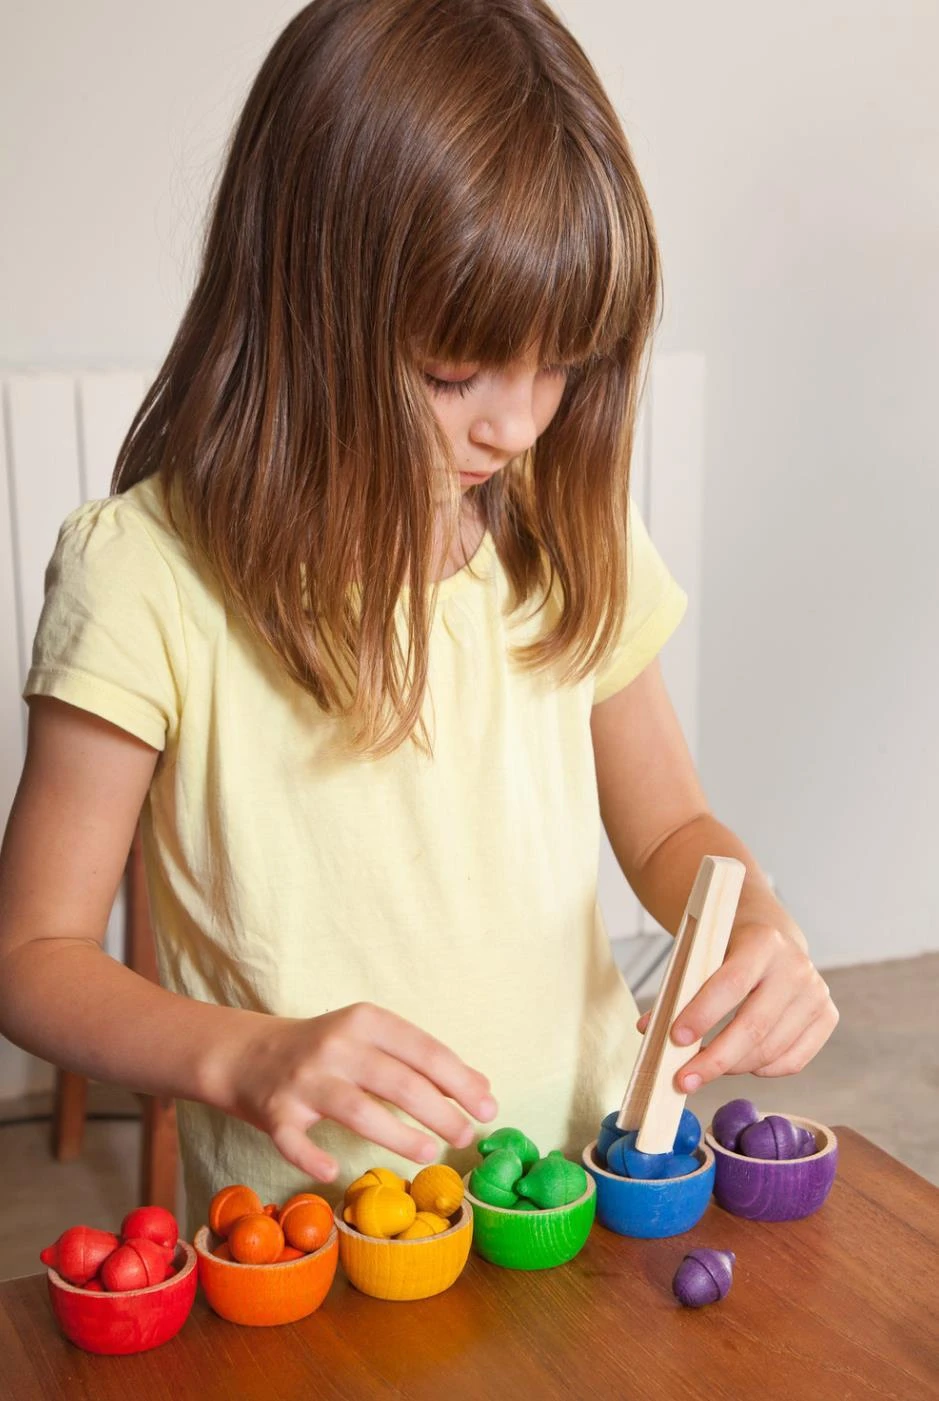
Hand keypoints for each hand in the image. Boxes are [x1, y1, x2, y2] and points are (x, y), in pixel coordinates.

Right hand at [218, 1002, 497, 1181]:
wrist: (247, 1053)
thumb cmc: (325, 1050)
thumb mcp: (373, 1040)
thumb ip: (423, 1059)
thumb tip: (481, 1086)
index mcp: (365, 1021)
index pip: (423, 1050)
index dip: (460, 1080)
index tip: (488, 1107)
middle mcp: (336, 1045)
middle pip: (398, 1081)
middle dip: (440, 1112)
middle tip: (467, 1136)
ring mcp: (304, 1080)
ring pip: (358, 1111)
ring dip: (398, 1135)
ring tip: (431, 1152)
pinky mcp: (275, 1112)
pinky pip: (295, 1141)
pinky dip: (313, 1158)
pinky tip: (334, 1172)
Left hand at [635, 920, 838, 1092]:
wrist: (770, 938)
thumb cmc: (725, 950)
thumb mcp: (701, 955)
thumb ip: (678, 989)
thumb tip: (648, 1031)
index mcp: (763, 942)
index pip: (731, 984)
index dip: (702, 1014)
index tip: (675, 1040)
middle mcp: (796, 967)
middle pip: (754, 1026)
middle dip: (714, 1059)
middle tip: (682, 1080)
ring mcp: (817, 993)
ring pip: (771, 1049)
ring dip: (732, 1067)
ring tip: (704, 1070)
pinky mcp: (827, 1016)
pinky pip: (793, 1061)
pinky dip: (761, 1069)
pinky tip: (740, 1063)